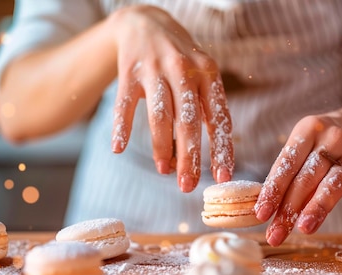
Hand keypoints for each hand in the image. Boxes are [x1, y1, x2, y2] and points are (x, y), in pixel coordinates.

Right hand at [109, 5, 233, 191]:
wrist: (144, 22)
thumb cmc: (179, 61)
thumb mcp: (201, 76)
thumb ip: (205, 111)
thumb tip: (202, 157)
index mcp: (208, 75)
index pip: (218, 118)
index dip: (221, 149)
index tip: (223, 176)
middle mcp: (184, 70)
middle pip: (188, 122)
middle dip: (189, 157)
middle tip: (187, 185)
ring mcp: (155, 70)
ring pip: (159, 116)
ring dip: (161, 147)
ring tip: (163, 171)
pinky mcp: (129, 71)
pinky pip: (125, 104)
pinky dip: (121, 127)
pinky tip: (118, 148)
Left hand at [255, 112, 341, 245]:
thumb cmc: (320, 143)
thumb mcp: (302, 145)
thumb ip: (289, 173)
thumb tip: (268, 209)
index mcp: (308, 130)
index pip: (287, 164)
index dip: (273, 190)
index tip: (261, 214)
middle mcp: (331, 140)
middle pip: (307, 178)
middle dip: (289, 209)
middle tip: (276, 234)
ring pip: (333, 184)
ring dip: (318, 207)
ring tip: (304, 229)